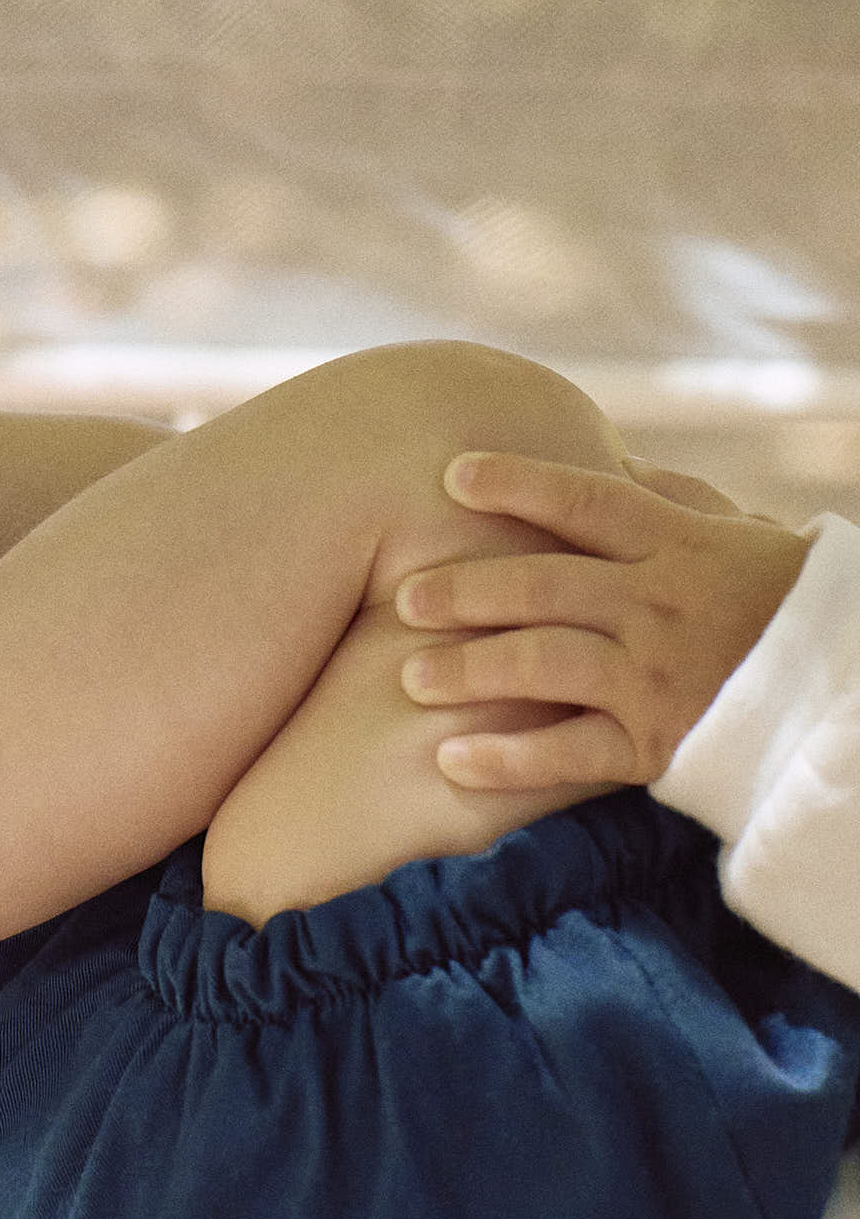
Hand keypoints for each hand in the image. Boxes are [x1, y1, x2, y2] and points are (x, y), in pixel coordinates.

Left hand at [393, 452, 810, 792]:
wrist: (847, 698)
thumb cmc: (782, 604)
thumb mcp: (740, 536)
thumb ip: (673, 499)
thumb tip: (612, 458)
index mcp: (680, 545)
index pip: (587, 504)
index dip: (519, 483)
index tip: (452, 474)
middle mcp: (662, 606)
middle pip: (544, 585)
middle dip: (465, 589)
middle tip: (403, 597)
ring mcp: (659, 678)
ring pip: (544, 664)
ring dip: (469, 670)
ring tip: (410, 676)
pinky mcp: (660, 748)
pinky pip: (571, 754)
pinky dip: (508, 760)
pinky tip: (451, 759)